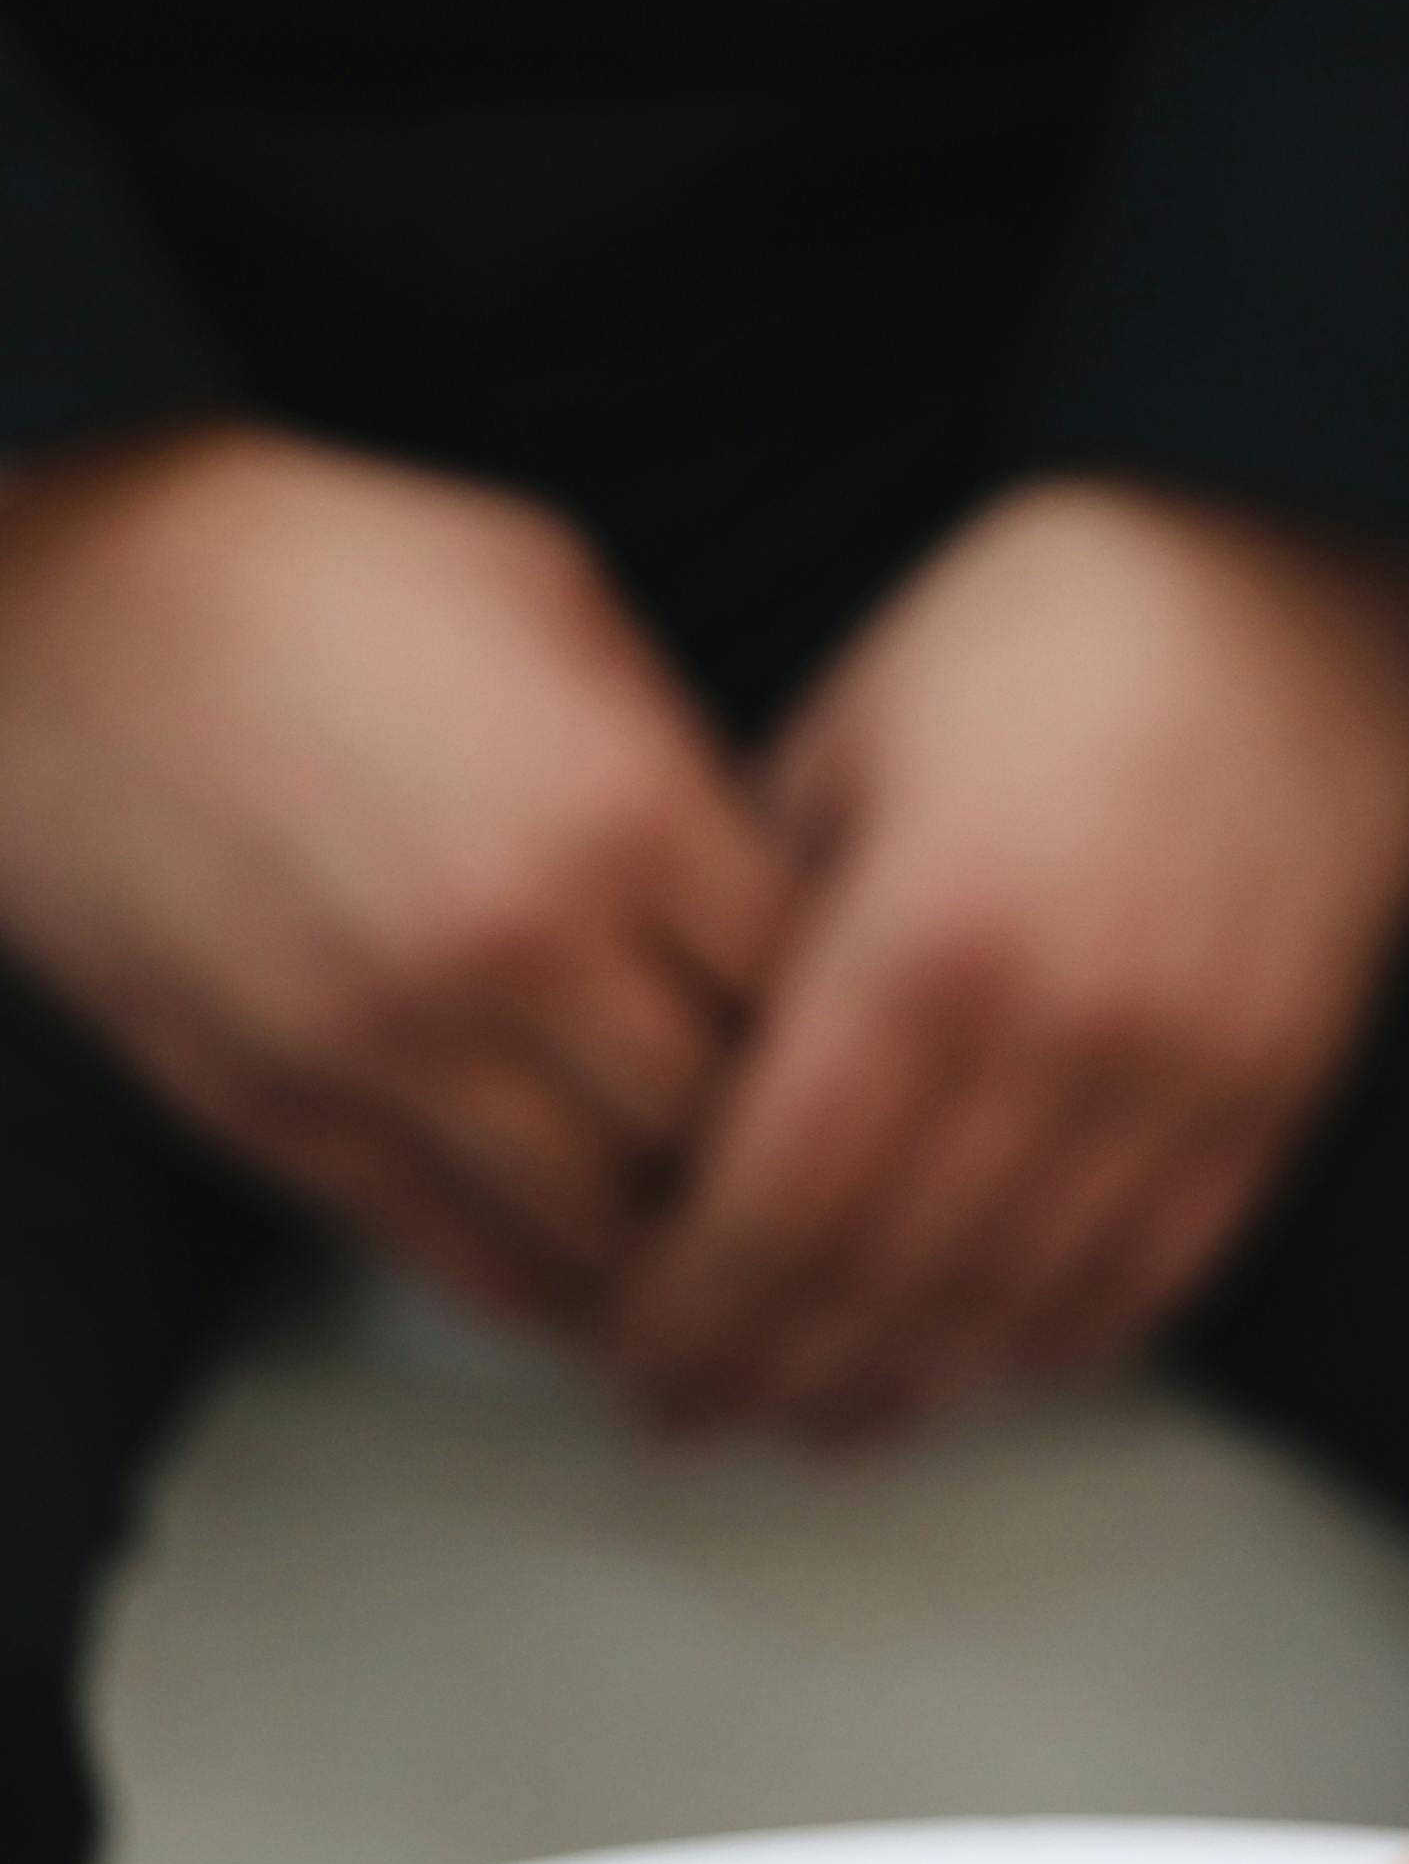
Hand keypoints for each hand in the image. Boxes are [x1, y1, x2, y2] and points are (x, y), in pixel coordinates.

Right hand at [0, 423, 789, 1323]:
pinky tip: (595, 1270)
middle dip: (779, 1155)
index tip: (871, 1036)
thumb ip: (679, 757)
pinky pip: (467, 1258)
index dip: (859, 1030)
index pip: (814, 997)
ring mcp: (392, 1047)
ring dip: (670, 1246)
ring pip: (608, 1230)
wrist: (57, 626)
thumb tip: (782, 887)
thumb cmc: (320, 577)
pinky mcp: (284, 1113)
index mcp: (617, 808)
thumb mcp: (554, 600)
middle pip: (729, 1134)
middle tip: (811, 1163)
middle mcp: (516, 948)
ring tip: (712, 1236)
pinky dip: (551, 1286)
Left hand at [611, 480, 1408, 1436]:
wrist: (1280, 581)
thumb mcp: (840, 744)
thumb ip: (760, 933)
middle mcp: (1062, 1036)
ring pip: (1017, 1310)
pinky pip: (1154, 1276)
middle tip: (695, 1412)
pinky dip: (1051, 1341)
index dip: (687, 1314)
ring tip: (819, 1412)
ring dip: (905, 1383)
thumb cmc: (1036, 637)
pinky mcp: (1274, 1092)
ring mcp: (1184, 1077)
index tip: (627, 1356)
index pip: (774, 1207)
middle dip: (770, 1373)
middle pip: (883, 1286)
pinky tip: (977, 1355)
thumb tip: (674, 1093)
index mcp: (924, 943)